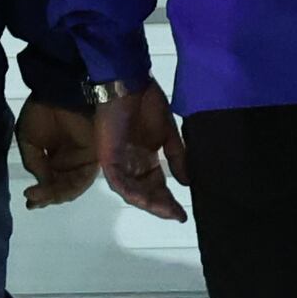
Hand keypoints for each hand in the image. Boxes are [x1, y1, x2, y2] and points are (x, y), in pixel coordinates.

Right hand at [15, 95, 101, 209]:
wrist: (58, 95)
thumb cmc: (41, 112)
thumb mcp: (28, 140)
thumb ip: (34, 163)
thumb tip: (42, 184)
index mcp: (55, 157)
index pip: (50, 182)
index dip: (41, 194)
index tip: (28, 201)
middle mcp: (70, 162)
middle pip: (61, 188)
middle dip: (46, 197)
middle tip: (32, 200)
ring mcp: (83, 161)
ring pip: (71, 188)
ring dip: (55, 195)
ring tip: (40, 196)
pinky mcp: (94, 158)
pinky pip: (83, 180)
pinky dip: (69, 188)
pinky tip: (53, 189)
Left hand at [99, 81, 186, 222]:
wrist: (129, 82)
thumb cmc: (146, 102)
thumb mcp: (168, 133)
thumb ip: (177, 157)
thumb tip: (188, 182)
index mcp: (143, 158)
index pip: (155, 185)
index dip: (168, 200)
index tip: (183, 213)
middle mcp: (130, 163)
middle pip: (144, 192)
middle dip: (161, 205)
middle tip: (177, 215)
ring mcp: (118, 161)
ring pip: (131, 191)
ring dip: (149, 203)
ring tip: (167, 210)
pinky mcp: (108, 158)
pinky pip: (119, 181)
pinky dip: (133, 192)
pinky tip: (147, 201)